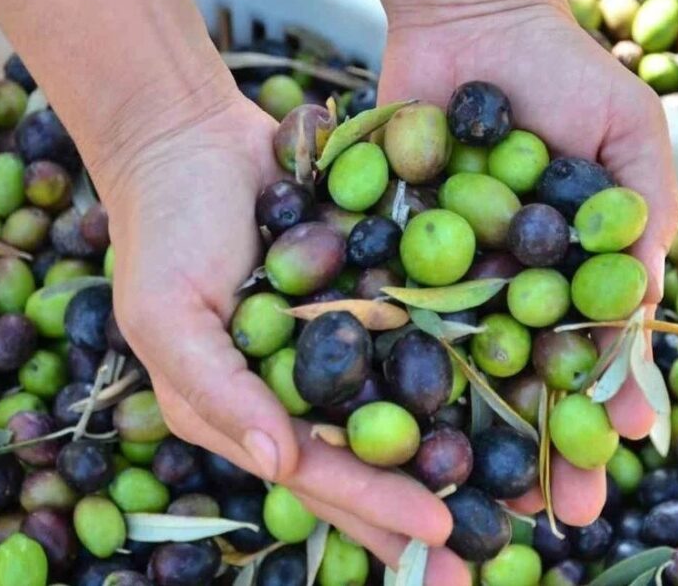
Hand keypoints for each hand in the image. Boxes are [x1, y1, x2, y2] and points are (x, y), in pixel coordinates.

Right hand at [94, 90, 464, 582]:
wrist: (189, 134)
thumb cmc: (162, 229)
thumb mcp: (167, 315)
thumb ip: (216, 391)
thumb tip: (277, 464)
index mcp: (247, 411)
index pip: (319, 472)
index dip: (375, 506)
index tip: (438, 530)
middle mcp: (301, 389)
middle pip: (372, 458)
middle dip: (423, 508)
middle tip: (487, 550)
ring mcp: (341, 343)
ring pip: (405, 408)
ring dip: (456, 450)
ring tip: (515, 494)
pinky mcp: (371, 295)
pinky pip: (418, 335)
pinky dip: (460, 365)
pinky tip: (512, 390)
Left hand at [372, 0, 677, 530]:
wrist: (471, 17)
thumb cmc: (565, 74)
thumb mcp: (628, 140)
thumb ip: (639, 223)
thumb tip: (647, 321)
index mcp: (571, 274)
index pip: (591, 359)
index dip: (601, 412)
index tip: (611, 462)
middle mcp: (509, 286)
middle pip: (522, 381)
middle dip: (537, 448)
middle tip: (545, 514)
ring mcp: (446, 275)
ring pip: (454, 368)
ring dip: (464, 432)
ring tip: (469, 494)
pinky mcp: (388, 252)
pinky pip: (391, 313)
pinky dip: (391, 363)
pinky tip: (392, 420)